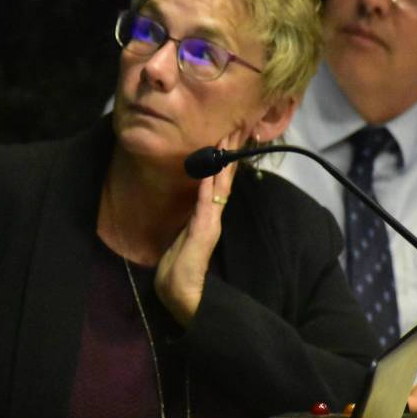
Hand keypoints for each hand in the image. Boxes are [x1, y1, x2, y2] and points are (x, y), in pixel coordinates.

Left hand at [154, 129, 240, 325]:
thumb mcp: (185, 232)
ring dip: (223, 161)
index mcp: (208, 213)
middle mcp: (213, 214)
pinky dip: (208, 184)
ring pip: (220, 184)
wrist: (181, 291)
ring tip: (229, 138)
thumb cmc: (179, 265)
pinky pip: (206, 202)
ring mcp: (210, 221)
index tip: (229, 134)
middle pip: (224, 177)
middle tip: (237, 126)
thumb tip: (191, 198)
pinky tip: (210, 168)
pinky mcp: (204, 231)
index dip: (224, 158)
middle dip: (229, 152)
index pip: (218, 180)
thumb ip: (191, 215)